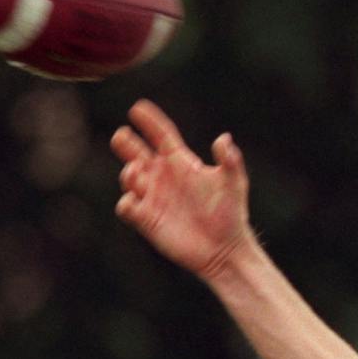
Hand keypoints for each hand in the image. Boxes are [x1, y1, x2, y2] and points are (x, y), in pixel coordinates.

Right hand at [111, 99, 252, 279]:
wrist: (225, 250)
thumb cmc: (231, 214)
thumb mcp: (234, 183)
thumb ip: (230, 160)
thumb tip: (224, 138)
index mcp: (182, 163)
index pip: (161, 135)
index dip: (149, 121)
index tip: (138, 108)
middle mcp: (163, 176)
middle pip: (136, 152)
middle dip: (126, 142)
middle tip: (123, 136)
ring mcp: (153, 197)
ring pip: (129, 177)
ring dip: (129, 173)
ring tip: (136, 170)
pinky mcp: (147, 220)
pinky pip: (128, 208)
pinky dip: (127, 203)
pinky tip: (134, 201)